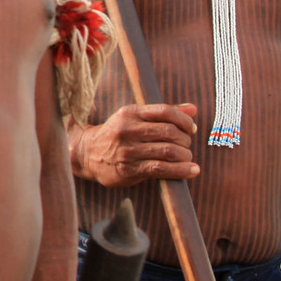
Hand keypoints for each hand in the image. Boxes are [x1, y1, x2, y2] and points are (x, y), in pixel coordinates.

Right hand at [72, 103, 199, 186]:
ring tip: (188, 158)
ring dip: (185, 155)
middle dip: (185, 139)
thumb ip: (163, 114)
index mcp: (130, 112)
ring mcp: (128, 150)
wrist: (87, 154)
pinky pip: (161, 169)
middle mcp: (128, 129)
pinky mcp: (130, 169)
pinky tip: (192, 170)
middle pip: (169, 131)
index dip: (184, 120)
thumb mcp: (134, 118)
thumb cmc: (117, 135)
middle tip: (187, 145)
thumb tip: (193, 109)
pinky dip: (181, 170)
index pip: (164, 111)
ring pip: (168, 151)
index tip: (191, 128)